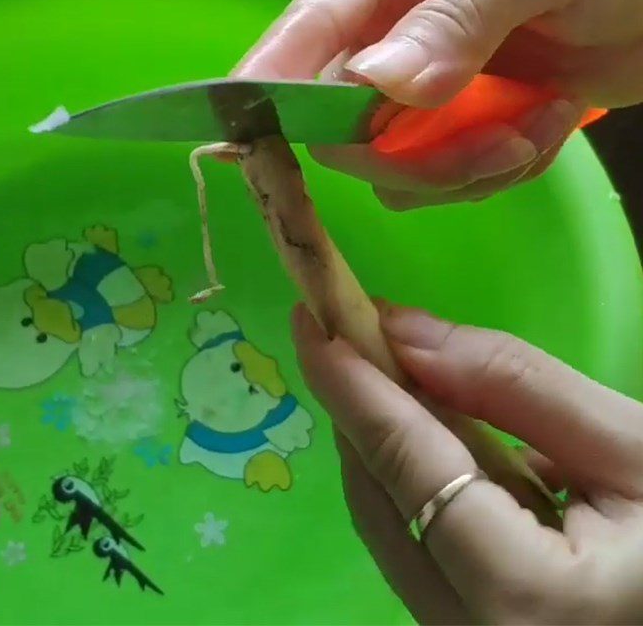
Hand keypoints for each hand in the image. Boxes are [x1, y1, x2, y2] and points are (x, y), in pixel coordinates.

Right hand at [237, 0, 642, 208]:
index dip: (273, 84)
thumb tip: (374, 83)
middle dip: (414, 155)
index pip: (305, 32)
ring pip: (385, 169)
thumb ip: (460, 15)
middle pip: (339, 126)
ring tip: (539, 125)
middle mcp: (376, 34)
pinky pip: (431, 185)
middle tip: (499, 147)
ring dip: (465, 168)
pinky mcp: (438, 134)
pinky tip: (541, 128)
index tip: (254, 135)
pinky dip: (490, 174)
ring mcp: (405, 93)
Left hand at [292, 304, 642, 623]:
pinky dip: (414, 487)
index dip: (352, 385)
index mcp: (525, 603)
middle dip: (358, 410)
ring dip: (381, 446)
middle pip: (381, 503)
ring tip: (379, 372)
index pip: (407, 466)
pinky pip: (420, 555)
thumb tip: (406, 334)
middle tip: (341, 334)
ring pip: (391, 533)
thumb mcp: (638, 452)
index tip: (310, 322)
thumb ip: (518, 388)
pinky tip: (430, 436)